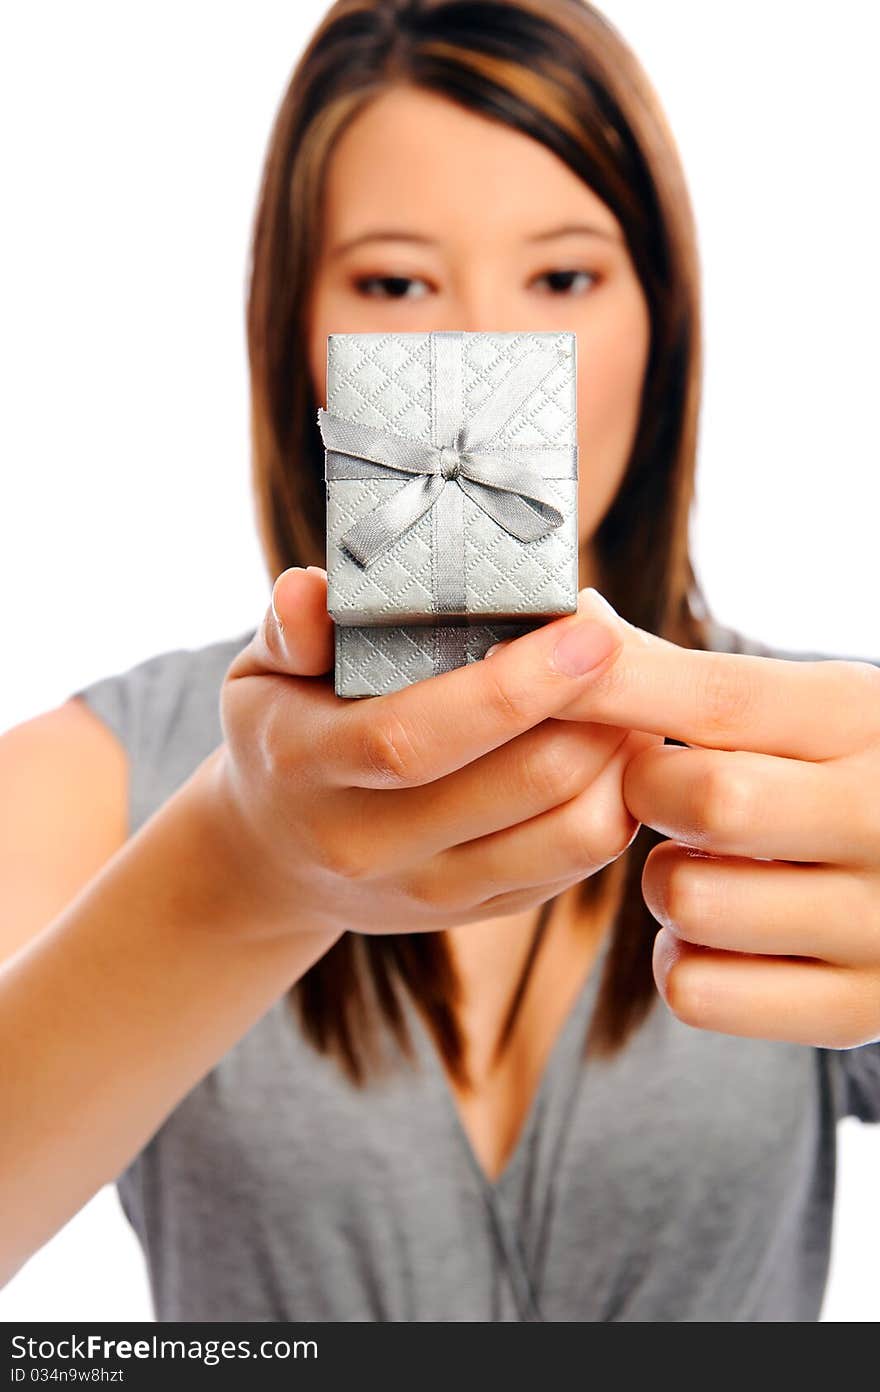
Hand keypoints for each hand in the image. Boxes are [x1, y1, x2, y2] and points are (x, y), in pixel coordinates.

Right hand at [211, 571, 659, 940]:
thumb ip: (288, 627)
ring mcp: (431, 890)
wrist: (275, 858)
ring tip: (629, 693)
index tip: (587, 631)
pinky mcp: (482, 909)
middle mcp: (368, 846)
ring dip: (618, 757)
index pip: (415, 738)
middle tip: (625, 642)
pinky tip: (612, 745)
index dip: (512, 688)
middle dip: (594, 709)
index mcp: (307, 769)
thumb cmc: (283, 734)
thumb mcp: (260, 674)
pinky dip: (614, 798)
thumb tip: (308, 591)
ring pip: (570, 833)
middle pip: (519, 784)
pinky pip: (578, 862)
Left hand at [540, 601, 879, 1047]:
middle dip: (651, 794)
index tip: (546, 682)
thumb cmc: (861, 777)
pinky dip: (683, 963)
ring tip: (704, 866)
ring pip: (688, 900)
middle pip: (703, 797)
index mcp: (867, 720)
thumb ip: (689, 676)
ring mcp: (879, 924)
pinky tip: (716, 935)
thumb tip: (576, 622)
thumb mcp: (812, 709)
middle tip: (667, 794)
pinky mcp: (860, 1009)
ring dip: (665, 885)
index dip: (611, 688)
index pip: (717, 695)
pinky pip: (699, 992)